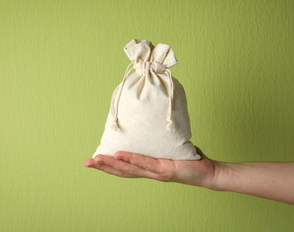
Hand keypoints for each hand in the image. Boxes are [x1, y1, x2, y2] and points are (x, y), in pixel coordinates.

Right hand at [85, 147, 222, 189]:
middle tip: (86, 163)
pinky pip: (146, 164)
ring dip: (111, 165)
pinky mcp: (165, 170)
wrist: (207, 171)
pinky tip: (119, 155)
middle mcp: (149, 172)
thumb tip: (150, 122)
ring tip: (96, 159)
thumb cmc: (188, 158)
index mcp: (148, 168)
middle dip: (103, 167)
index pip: (124, 168)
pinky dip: (132, 159)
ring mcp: (156, 172)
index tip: (93, 159)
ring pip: (129, 169)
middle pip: (122, 171)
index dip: (108, 166)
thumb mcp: (169, 147)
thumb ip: (158, 139)